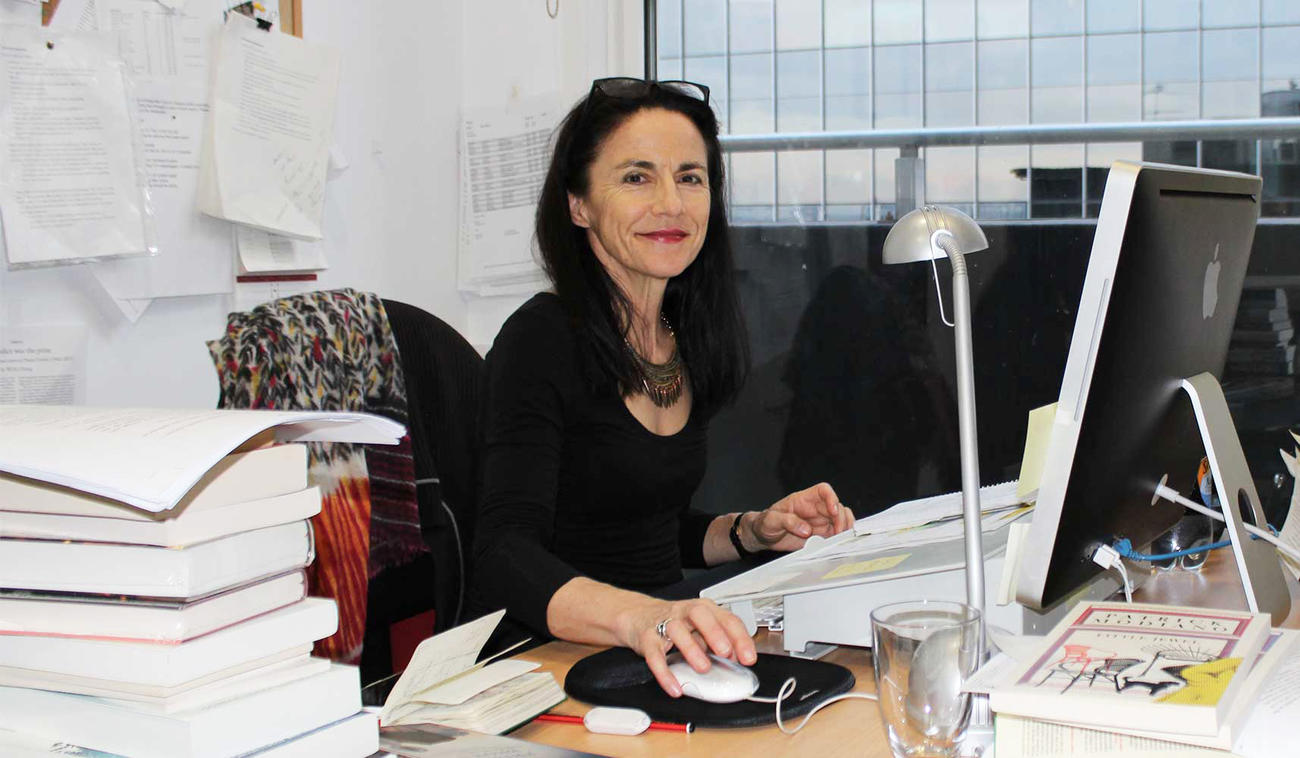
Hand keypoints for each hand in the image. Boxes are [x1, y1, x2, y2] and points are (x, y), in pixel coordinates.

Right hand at [621, 597, 755, 697]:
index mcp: (703, 609)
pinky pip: (655, 656)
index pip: (726, 618)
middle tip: (725, 653)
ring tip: (703, 668)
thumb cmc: (675, 623)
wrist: (639, 616)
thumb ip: (717, 641)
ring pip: (677, 631)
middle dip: (715, 633)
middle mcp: (684, 613)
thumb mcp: (699, 628)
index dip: (740, 638)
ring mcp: (664, 624)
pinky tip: (675, 686)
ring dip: (692, 649)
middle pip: (700, 615)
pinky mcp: (647, 639)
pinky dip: (665, 673)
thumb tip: (735, 659)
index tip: (748, 658)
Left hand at [745, 482, 853, 552]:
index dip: (831, 498)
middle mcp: (815, 509)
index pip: (823, 490)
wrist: (764, 536)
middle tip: (837, 532)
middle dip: (841, 518)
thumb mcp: (771, 520)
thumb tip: (806, 529)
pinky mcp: (821, 535)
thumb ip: (788, 522)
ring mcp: (820, 521)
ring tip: (840, 538)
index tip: (833, 510)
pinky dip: (840, 538)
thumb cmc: (766, 523)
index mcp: (803, 500)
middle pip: (837, 506)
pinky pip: (836, 533)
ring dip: (844, 527)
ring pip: (841, 519)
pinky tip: (837, 543)